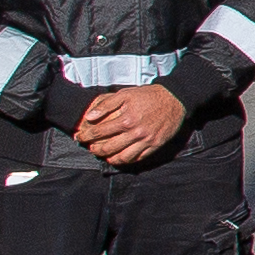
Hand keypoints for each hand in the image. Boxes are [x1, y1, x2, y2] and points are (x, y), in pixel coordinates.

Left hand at [70, 83, 187, 167]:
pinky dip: (125, 160)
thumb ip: (106, 105)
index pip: (99, 132)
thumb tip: (89, 117)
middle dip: (94, 149)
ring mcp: (146, 141)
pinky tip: (119, 157)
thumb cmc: (149, 95)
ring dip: (108, 158)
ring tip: (103, 155)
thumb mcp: (125, 94)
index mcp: (126, 120)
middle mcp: (135, 133)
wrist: (175, 99)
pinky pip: (137, 158)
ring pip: (122, 157)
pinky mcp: (155, 145)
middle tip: (90, 147)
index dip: (86, 136)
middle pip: (108, 148)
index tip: (79, 137)